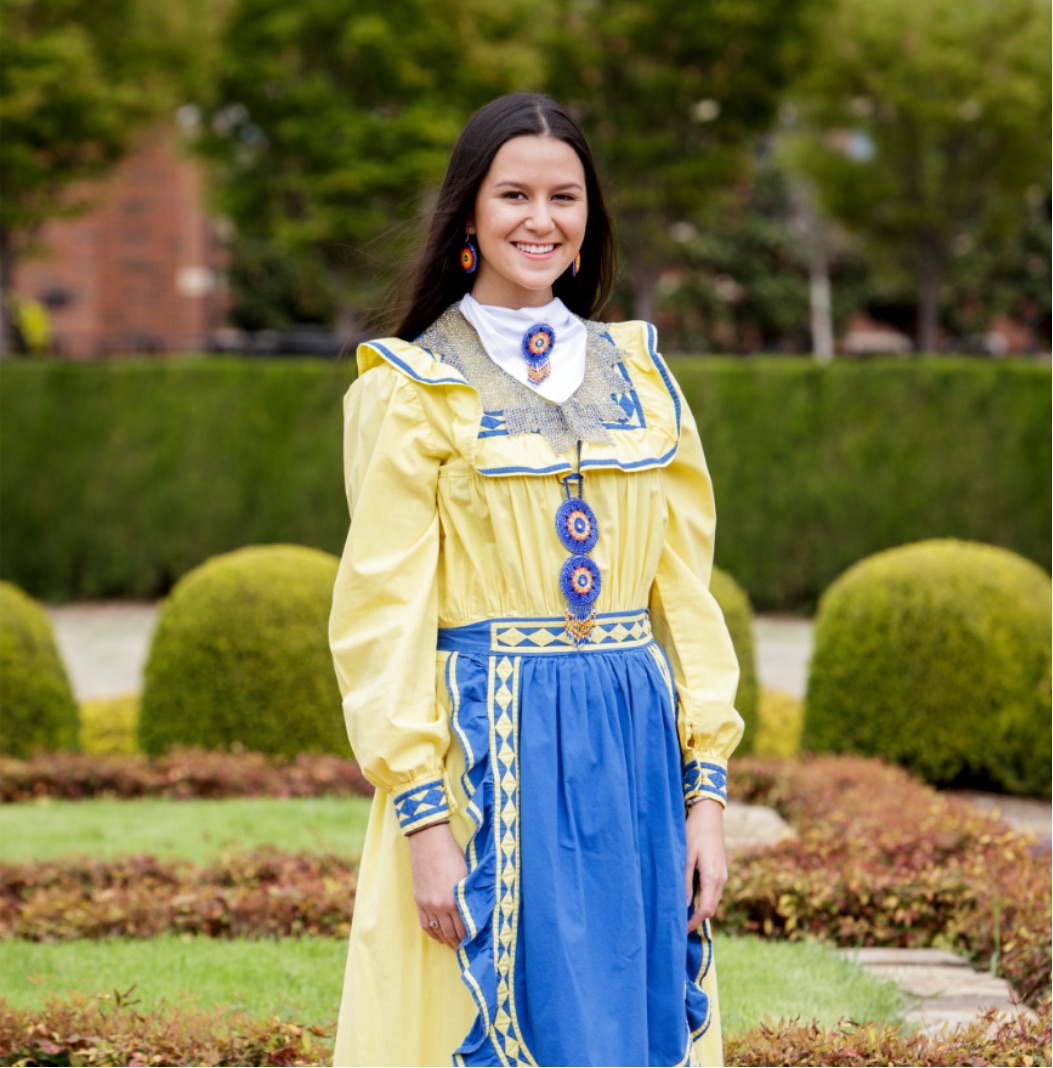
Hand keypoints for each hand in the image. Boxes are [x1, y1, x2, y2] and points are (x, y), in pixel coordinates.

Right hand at [407, 821, 467, 948]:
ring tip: (454, 946)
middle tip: (466, 949)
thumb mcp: (466, 874)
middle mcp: (441, 906)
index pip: (465, 928)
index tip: (476, 942)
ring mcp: (428, 905)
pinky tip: (439, 938)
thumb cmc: (452, 854)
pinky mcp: (419, 901)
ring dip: (447, 941)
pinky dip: (432, 934)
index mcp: (455, 900)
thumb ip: (469, 894)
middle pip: (451, 933)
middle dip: (459, 943)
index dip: (471, 937)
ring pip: (438, 932)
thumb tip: (477, 908)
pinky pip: (425, 925)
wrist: (429, 842)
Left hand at [685, 798, 726, 932]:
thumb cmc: (694, 833)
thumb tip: (683, 905)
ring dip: (700, 908)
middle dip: (697, 918)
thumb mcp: (685, 857)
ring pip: (712, 900)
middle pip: (710, 908)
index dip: (694, 923)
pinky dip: (703, 898)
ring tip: (682, 912)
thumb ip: (684, 882)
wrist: (709, 815)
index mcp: (713, 878)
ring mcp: (723, 875)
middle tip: (678, 923)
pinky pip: (713, 890)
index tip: (681, 930)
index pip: (705, 910)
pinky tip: (690, 896)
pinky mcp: (720, 870)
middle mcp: (721, 879)